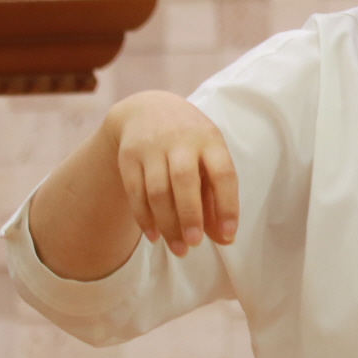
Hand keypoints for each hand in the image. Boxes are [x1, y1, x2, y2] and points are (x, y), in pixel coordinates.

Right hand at [104, 91, 238, 256]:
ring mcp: (151, 147)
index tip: (229, 234)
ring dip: (167, 224)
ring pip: (157, 190)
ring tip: (179, 249)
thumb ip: (217, 198)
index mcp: (210, 140)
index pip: (222, 173)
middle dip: (190, 216)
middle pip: (184, 180)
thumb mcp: (209, 159)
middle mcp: (180, 140)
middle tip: (195, 245)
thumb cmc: (190, 144)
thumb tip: (226, 239)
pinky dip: (144, 218)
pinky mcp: (128, 156)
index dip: (227, 205)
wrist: (147, 109)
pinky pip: (135, 192)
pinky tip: (155, 236)